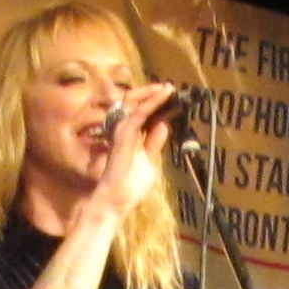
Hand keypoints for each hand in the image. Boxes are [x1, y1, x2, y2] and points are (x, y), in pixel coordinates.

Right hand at [94, 79, 179, 215]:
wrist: (117, 200)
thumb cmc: (129, 186)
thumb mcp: (149, 160)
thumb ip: (153, 142)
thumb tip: (163, 125)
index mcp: (128, 135)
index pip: (139, 113)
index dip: (154, 104)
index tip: (171, 98)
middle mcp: (122, 129)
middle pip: (134, 103)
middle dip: (152, 94)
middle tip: (169, 89)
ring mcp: (121, 130)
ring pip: (135, 102)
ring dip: (153, 94)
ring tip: (168, 88)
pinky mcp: (124, 132)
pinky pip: (139, 112)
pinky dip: (153, 101)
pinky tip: (164, 95)